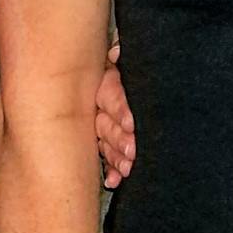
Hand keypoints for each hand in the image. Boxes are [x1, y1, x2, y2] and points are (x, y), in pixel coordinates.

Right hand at [94, 43, 135, 188]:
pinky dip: (110, 168)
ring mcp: (101, 120)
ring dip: (115, 156)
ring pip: (104, 141)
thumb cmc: (130, 59)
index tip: (132, 123)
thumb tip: (116, 52)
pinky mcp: (108, 137)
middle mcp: (100, 102)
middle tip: (133, 151)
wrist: (130, 60)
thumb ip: (122, 52)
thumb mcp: (130, 53)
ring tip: (128, 167)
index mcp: (107, 79)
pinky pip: (105, 154)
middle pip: (105, 122)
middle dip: (119, 139)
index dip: (120, 108)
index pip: (111, 93)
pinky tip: (114, 180)